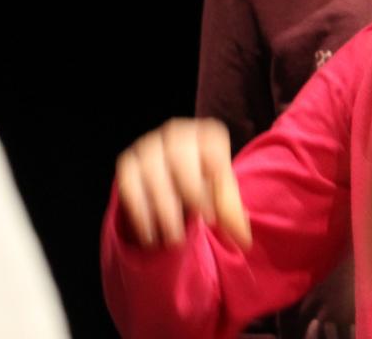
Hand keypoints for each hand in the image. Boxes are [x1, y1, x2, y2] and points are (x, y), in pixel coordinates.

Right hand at [115, 118, 251, 249]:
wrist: (172, 176)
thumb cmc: (204, 180)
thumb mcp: (221, 193)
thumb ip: (230, 211)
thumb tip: (243, 239)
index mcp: (207, 134)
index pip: (211, 153)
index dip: (211, 187)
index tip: (212, 218)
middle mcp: (176, 132)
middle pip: (179, 157)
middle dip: (186, 196)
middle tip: (194, 226)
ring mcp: (150, 144)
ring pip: (153, 173)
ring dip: (163, 210)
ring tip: (174, 239)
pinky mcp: (128, 161)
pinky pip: (130, 185)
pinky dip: (141, 213)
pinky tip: (150, 235)